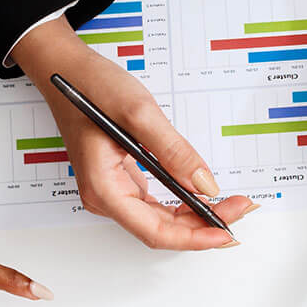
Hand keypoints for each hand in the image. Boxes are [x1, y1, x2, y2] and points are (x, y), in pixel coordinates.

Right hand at [12, 18, 253, 249]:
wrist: (66, 69)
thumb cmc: (91, 86)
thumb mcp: (139, 113)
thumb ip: (174, 152)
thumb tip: (205, 186)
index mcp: (103, 188)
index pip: (155, 231)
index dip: (194, 238)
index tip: (226, 231)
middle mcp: (105, 196)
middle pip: (162, 229)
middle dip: (204, 225)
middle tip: (240, 209)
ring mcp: (112, 190)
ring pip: (161, 220)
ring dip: (197, 216)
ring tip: (231, 204)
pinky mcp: (121, 180)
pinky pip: (157, 204)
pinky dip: (183, 203)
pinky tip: (205, 198)